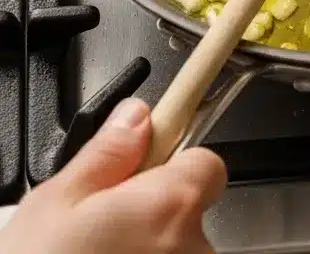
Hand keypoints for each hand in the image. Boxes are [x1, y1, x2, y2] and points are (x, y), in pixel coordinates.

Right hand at [1, 98, 226, 253]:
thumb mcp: (54, 205)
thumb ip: (107, 154)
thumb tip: (138, 116)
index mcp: (172, 206)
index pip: (208, 166)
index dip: (176, 168)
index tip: (145, 178)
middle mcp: (194, 251)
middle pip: (188, 218)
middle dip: (153, 221)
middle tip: (100, 238)